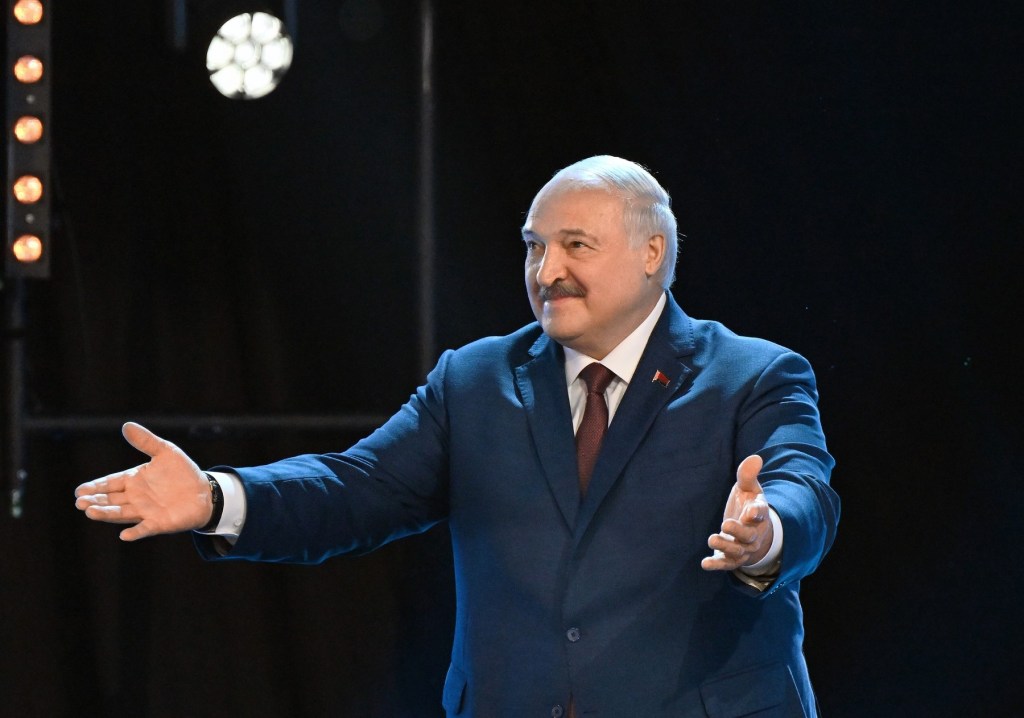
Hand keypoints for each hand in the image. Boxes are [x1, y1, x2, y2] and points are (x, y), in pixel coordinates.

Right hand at [74, 422, 212, 540]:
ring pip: (121, 513)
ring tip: (90, 512)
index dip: (95, 487)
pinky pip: (144, 529)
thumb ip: (146, 441)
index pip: (110, 483)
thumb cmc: (183, 472)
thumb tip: (126, 425)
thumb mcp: (165, 452)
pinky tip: (124, 535)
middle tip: (79, 502)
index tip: (79, 490)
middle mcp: (136, 498)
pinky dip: (135, 532)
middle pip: (111, 500)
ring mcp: (146, 512)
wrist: (205, 492)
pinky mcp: (159, 523)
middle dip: (95, 501)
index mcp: (134, 480)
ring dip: (106, 514)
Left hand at [701, 454, 772, 570]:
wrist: (754, 532)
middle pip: (749, 536)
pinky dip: (717, 565)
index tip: (750, 511)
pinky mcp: (733, 558)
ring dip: (725, 547)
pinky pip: (726, 564)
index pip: (760, 513)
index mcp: (758, 514)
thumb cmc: (748, 506)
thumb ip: (748, 475)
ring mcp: (744, 548)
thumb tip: (755, 458)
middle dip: (738, 531)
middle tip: (725, 524)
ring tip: (712, 539)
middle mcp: (754, 534)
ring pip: (738, 551)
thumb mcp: (749, 489)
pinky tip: (704, 563)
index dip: (756, 512)